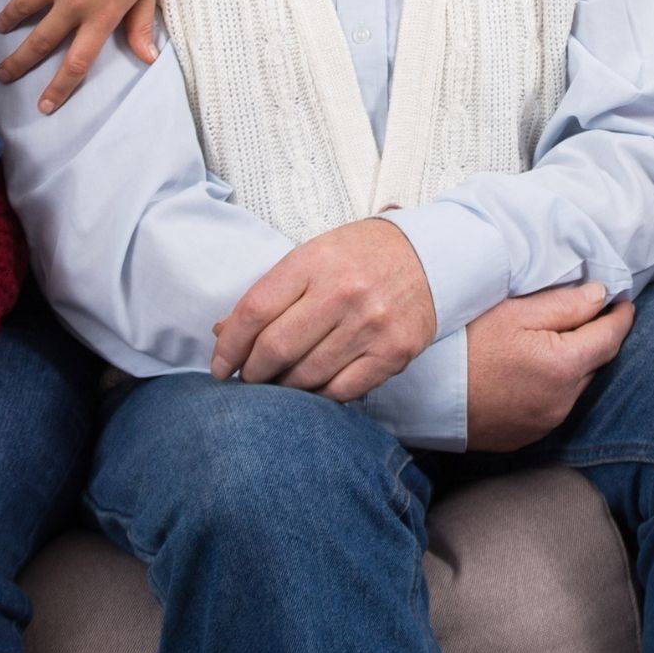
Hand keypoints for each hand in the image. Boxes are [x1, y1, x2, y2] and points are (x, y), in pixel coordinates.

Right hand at [0, 0, 166, 113]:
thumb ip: (140, 25)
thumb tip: (146, 59)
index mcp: (103, 15)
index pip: (78, 63)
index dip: (60, 89)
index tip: (44, 107)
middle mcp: (74, 1)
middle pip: (40, 43)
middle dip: (17, 65)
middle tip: (3, 76)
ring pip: (21, 8)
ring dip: (8, 21)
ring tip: (2, 28)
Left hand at [211, 218, 436, 400]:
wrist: (433, 256)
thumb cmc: (363, 257)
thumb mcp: (314, 256)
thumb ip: (271, 293)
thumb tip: (223, 333)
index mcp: (315, 260)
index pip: (255, 311)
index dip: (229, 345)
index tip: (220, 365)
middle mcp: (343, 291)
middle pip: (275, 349)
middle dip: (252, 373)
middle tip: (249, 379)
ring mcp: (371, 324)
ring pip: (306, 376)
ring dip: (283, 387)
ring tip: (280, 383)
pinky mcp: (394, 352)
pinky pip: (341, 391)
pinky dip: (319, 396)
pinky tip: (313, 388)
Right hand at [465, 284, 635, 451]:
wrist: (418, 395)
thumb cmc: (461, 345)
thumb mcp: (513, 312)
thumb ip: (564, 305)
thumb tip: (600, 296)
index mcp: (563, 367)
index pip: (610, 338)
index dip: (621, 317)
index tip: (623, 302)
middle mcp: (561, 403)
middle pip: (594, 363)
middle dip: (596, 338)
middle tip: (589, 313)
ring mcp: (543, 425)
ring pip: (575, 387)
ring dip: (573, 364)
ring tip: (553, 339)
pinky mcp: (524, 438)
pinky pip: (553, 407)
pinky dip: (552, 386)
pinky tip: (531, 369)